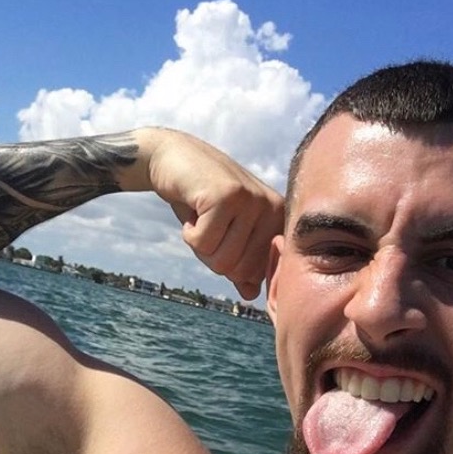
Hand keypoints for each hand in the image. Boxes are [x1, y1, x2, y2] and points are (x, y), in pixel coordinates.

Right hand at [143, 128, 284, 299]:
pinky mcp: (228, 196)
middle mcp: (274, 209)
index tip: (222, 233)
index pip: (255, 274)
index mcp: (279, 220)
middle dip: (211, 254)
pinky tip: (193, 207)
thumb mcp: (224, 232)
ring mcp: (253, 200)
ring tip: (202, 214)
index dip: (228, 263)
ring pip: (221, 260)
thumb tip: (251, 295)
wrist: (173, 158)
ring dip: (199, 243)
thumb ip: (240, 263)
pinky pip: (203, 242)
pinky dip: (189, 232)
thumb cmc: (201, 199)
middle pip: (237, 270)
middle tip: (207, 222)